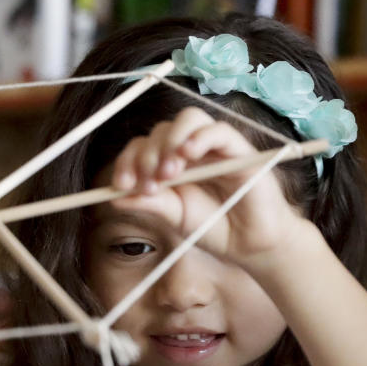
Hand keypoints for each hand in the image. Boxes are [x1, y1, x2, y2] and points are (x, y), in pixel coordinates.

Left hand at [110, 107, 305, 267]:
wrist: (251, 245)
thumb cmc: (216, 227)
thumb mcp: (175, 217)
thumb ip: (151, 204)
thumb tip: (115, 198)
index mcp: (171, 161)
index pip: (143, 146)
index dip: (127, 160)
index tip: (120, 185)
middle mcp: (191, 148)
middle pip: (161, 130)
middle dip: (147, 155)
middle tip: (148, 183)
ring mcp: (214, 146)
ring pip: (188, 119)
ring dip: (171, 142)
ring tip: (168, 172)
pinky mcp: (239, 149)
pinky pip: (218, 130)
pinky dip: (200, 137)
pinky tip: (188, 154)